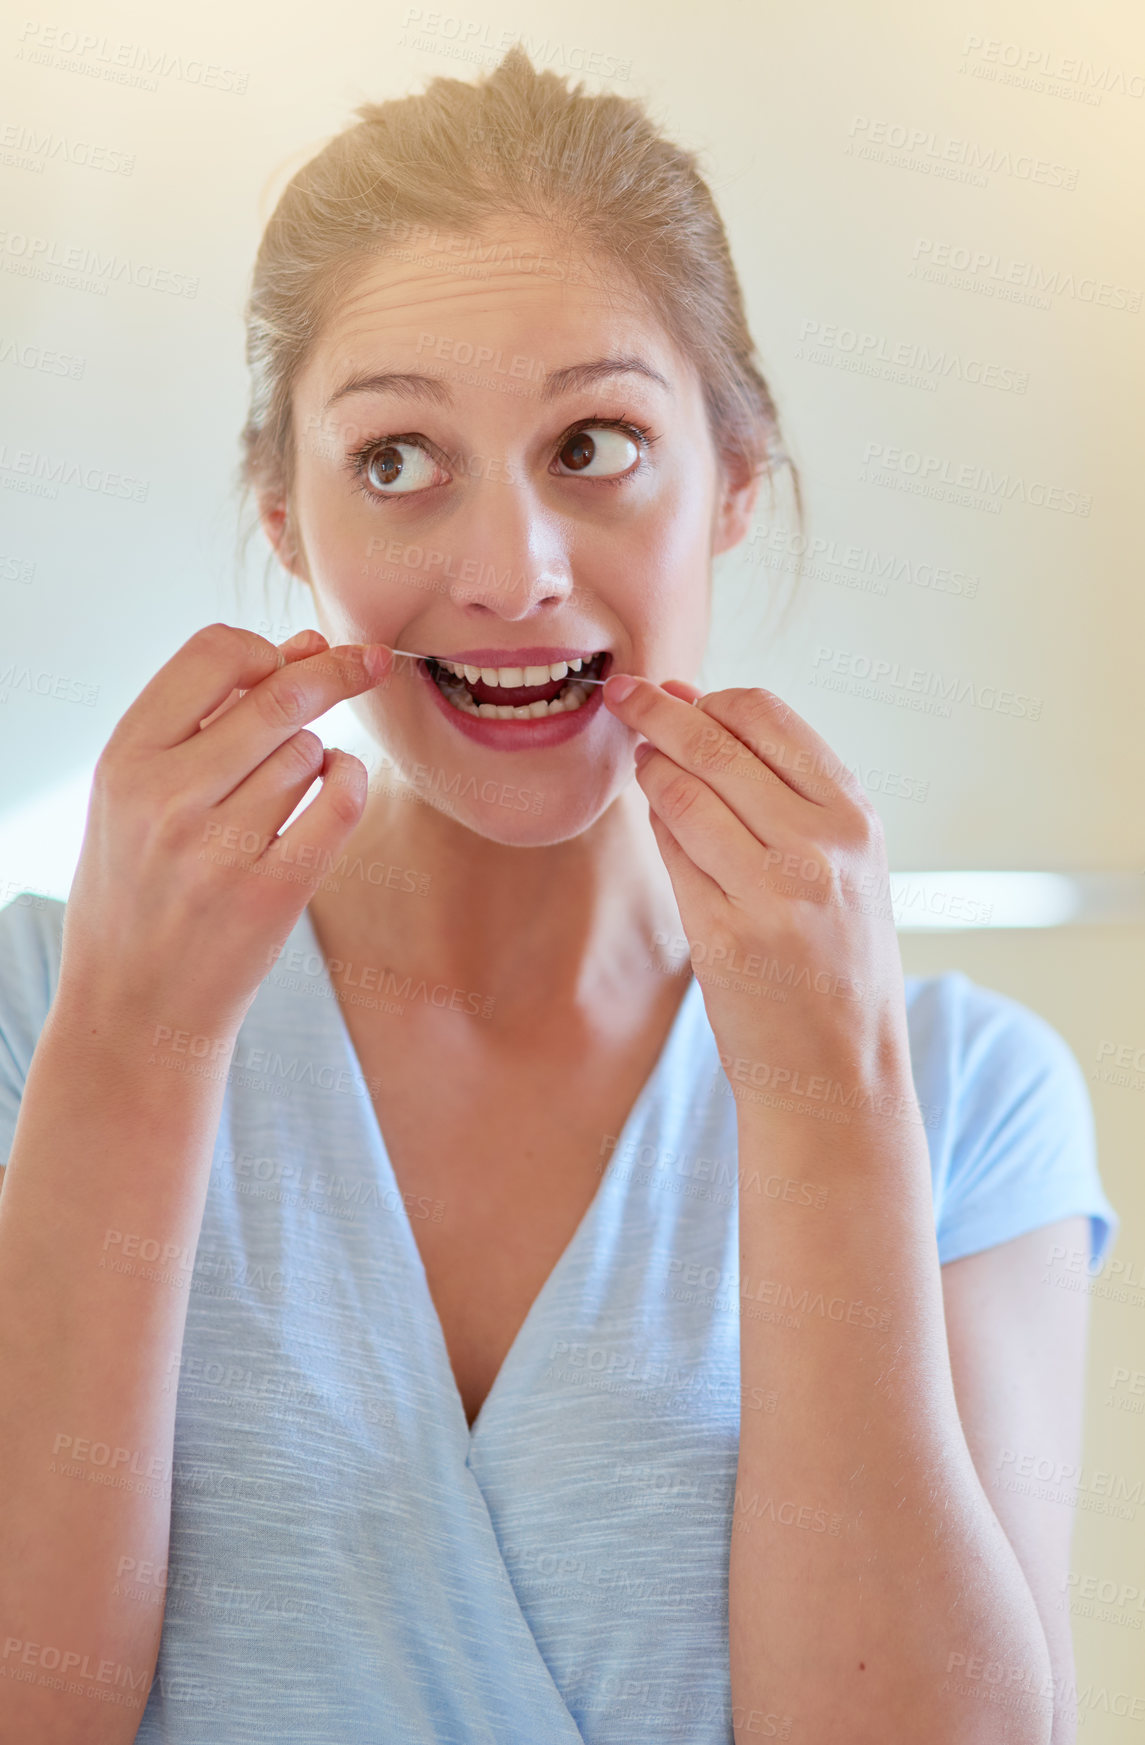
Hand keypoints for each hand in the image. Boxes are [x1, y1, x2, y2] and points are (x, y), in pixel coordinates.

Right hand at [58, 623, 392, 1040]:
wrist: (133, 1007)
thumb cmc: (140, 888)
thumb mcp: (135, 797)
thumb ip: (207, 719)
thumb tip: (302, 645)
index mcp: (123, 760)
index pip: (214, 653)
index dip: (268, 648)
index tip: (291, 661)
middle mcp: (165, 799)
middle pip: (279, 696)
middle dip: (334, 671)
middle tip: (365, 662)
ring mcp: (218, 849)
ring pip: (309, 751)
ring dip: (319, 754)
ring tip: (289, 787)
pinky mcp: (271, 894)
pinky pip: (339, 804)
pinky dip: (349, 783)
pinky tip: (335, 788)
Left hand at [603, 674, 913, 1116]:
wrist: (841, 1072)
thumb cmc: (838, 962)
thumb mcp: (847, 866)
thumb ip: (788, 793)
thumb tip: (699, 708)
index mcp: (855, 819)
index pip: (769, 717)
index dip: (711, 697)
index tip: (678, 691)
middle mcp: (820, 847)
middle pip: (716, 744)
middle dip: (656, 709)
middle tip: (621, 692)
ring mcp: (771, 892)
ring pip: (683, 793)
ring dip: (650, 766)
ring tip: (641, 759)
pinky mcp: (723, 935)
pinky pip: (671, 853)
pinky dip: (657, 825)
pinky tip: (657, 818)